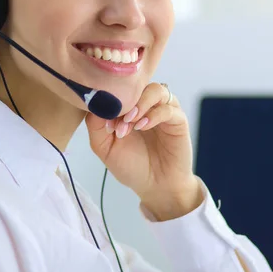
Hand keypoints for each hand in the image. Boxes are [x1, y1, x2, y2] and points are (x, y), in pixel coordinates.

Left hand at [85, 83, 202, 219]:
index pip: (120, 89)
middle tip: (119, 123)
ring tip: (131, 121)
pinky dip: (154, 114)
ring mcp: (164, 110)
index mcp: (130, 107)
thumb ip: (96, 124)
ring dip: (141, 103)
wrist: (156, 187)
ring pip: (156, 90)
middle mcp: (148, 104)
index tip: (105, 121)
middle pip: (138, 84)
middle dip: (126, 101)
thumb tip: (94, 102)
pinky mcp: (178, 120)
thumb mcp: (105, 147)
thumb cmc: (131, 166)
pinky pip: (168, 107)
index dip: (111, 100)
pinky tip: (143, 127)